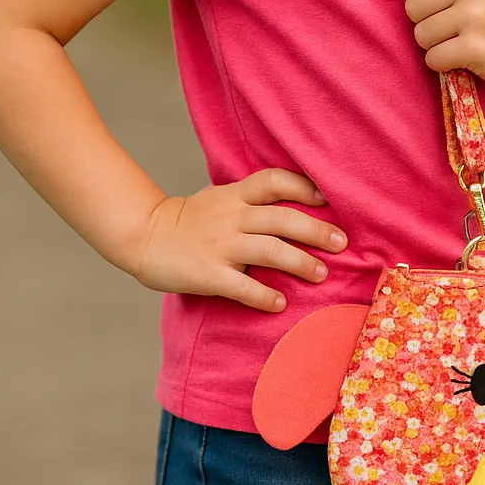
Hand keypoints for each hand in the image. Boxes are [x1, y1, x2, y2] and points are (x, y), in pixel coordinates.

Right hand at [131, 168, 347, 311]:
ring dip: (300, 263)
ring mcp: (220, 245)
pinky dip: (264, 296)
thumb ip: (252, 200)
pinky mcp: (208, 274)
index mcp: (235, 195)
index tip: (329, 199)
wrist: (143, 236)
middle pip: (282, 218)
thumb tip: (298, 206)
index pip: (275, 181)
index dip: (304, 187)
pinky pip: (242, 286)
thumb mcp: (221, 197)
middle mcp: (231, 217)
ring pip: (270, 250)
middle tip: (341, 243)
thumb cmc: (191, 219)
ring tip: (321, 274)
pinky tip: (280, 303)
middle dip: (316, 230)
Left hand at [403, 0, 484, 89]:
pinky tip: (464, 56)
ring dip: (435, 44)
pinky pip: (433, 58)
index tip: (435, 0)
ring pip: (420, 34)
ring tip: (461, 40)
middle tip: (452, 26)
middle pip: (413, 5)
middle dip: (424, 21)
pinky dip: (442, 63)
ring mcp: (476, 14)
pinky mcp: (476, 46)